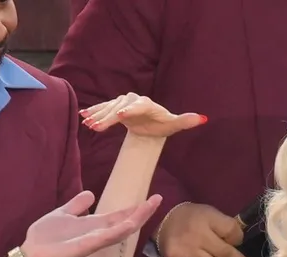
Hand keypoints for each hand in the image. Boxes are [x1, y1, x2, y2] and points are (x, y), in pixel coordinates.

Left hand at [21, 191, 161, 256]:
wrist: (31, 255)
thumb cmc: (44, 238)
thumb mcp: (62, 214)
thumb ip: (77, 205)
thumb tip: (91, 194)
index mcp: (93, 226)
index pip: (119, 216)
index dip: (134, 208)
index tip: (151, 198)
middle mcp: (98, 234)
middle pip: (125, 222)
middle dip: (142, 211)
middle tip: (158, 198)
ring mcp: (94, 241)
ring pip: (121, 229)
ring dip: (136, 218)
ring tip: (150, 206)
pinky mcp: (87, 247)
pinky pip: (106, 239)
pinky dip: (119, 232)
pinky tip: (130, 224)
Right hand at [80, 93, 206, 137]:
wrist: (153, 124)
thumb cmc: (164, 125)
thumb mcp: (175, 125)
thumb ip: (186, 121)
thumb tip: (203, 119)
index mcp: (148, 104)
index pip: (137, 106)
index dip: (130, 110)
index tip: (121, 115)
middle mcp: (134, 100)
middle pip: (119, 108)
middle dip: (108, 117)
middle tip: (97, 126)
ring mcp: (122, 102)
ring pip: (109, 108)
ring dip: (98, 115)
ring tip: (88, 124)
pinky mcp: (115, 106)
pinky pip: (103, 108)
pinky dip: (94, 111)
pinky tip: (83, 115)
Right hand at [155, 202, 255, 256]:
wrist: (161, 221)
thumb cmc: (191, 219)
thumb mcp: (209, 213)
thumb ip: (225, 226)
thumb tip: (240, 243)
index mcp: (207, 218)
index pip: (231, 232)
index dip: (238, 239)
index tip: (238, 244)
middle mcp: (197, 235)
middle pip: (226, 254)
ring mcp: (187, 251)